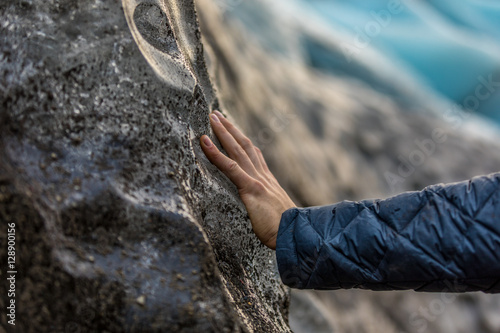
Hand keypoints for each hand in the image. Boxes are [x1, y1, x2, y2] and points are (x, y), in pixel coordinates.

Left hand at [200, 111, 295, 249]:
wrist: (295, 234)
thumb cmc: (284, 230)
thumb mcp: (274, 212)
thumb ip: (265, 204)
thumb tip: (260, 206)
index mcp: (267, 180)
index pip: (253, 154)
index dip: (241, 140)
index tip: (232, 129)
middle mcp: (262, 175)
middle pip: (244, 145)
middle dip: (230, 128)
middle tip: (217, 115)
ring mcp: (256, 179)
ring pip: (237, 149)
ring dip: (223, 132)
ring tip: (211, 118)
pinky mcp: (250, 187)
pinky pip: (229, 167)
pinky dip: (215, 153)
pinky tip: (204, 142)